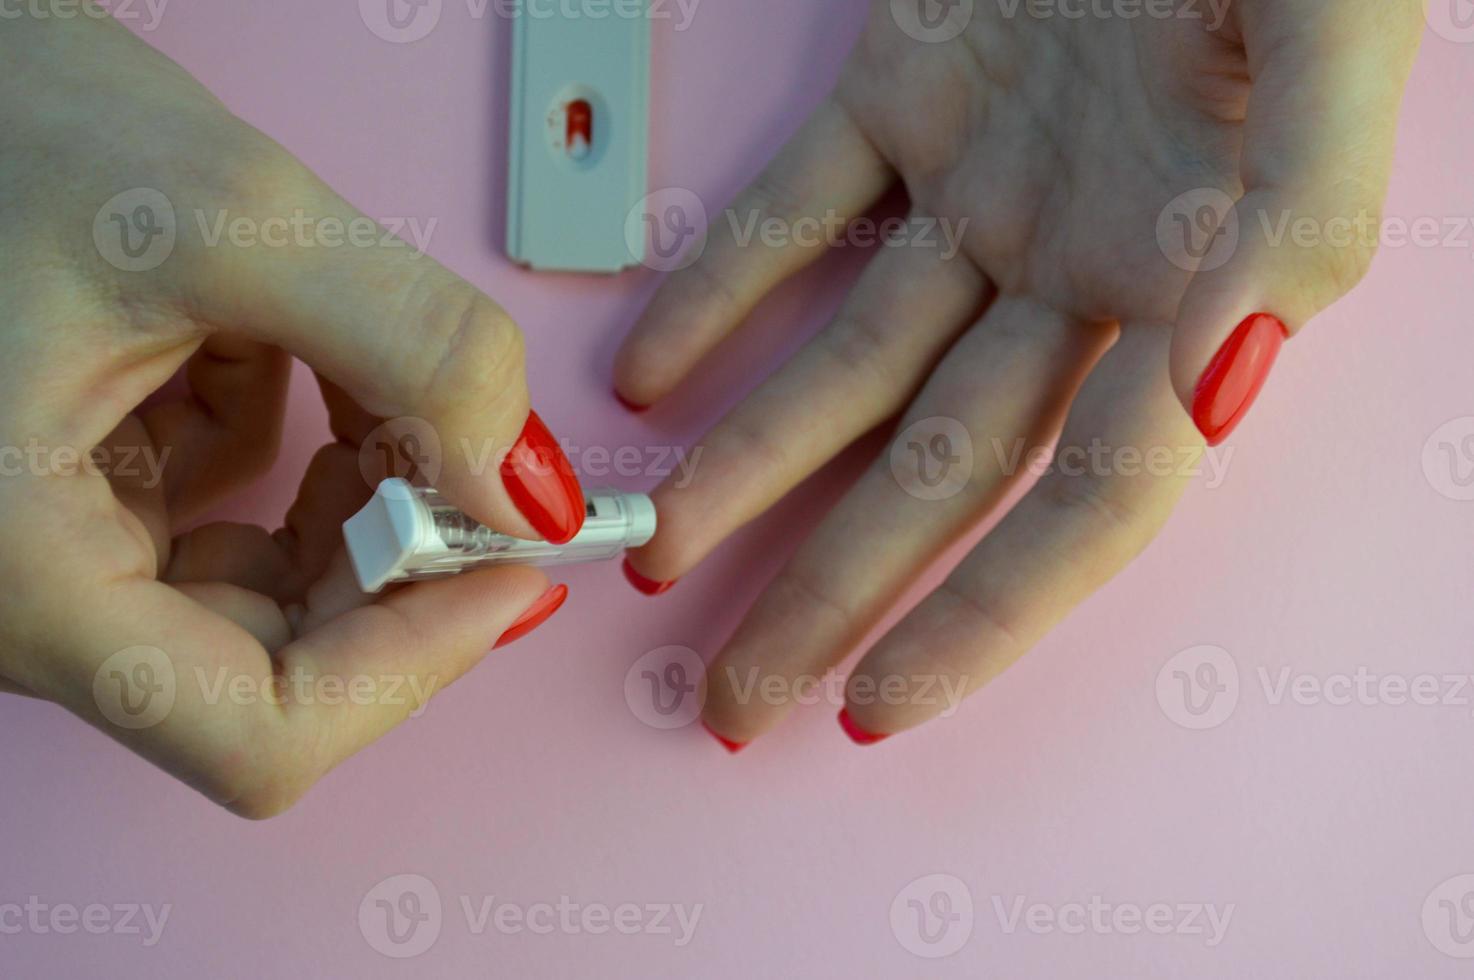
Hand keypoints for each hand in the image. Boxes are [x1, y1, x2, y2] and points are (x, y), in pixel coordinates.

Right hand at [0, 14, 583, 815]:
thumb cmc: (10, 129)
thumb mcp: (235, 216)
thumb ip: (412, 349)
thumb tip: (527, 486)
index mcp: (26, 574)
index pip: (260, 732)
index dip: (412, 665)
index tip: (510, 567)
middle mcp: (35, 599)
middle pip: (283, 667)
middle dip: (403, 560)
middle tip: (481, 457)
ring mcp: (68, 559)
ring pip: (278, 595)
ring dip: (366, 496)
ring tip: (367, 367)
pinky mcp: (101, 507)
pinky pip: (247, 531)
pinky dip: (316, 456)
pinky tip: (297, 355)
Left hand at [614, 0, 1423, 747]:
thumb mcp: (1337, 49)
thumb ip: (1300, 218)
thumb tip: (1219, 387)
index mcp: (1192, 280)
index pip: (1082, 503)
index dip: (983, 616)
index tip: (879, 705)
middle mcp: (1078, 262)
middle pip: (941, 470)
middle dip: (834, 590)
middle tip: (740, 696)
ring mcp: (986, 185)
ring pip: (852, 361)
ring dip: (751, 460)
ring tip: (662, 551)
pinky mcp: (905, 90)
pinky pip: (798, 212)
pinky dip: (720, 287)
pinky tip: (657, 369)